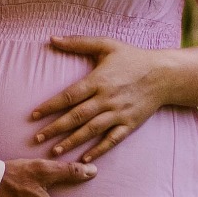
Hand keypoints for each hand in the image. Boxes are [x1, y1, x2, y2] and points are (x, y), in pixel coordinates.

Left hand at [32, 36, 169, 163]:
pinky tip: (85, 158)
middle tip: (36, 139)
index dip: (50, 106)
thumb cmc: (132, 58)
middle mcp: (106, 99)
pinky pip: (112, 139)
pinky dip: (98, 149)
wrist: (164, 74)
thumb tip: (51, 38)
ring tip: (54, 151)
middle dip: (55, 128)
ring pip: (91, 130)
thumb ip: (78, 42)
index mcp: (98, 80)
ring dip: (72, 142)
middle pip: (76, 116)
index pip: (69, 96)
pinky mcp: (129, 124)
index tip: (33, 115)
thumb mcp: (106, 44)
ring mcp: (118, 113)